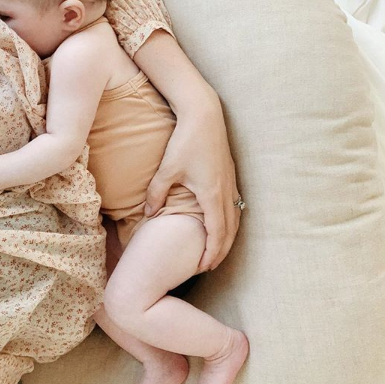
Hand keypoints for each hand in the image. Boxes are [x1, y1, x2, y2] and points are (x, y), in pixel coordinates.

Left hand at [145, 96, 241, 272]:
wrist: (204, 115)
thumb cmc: (186, 141)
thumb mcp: (167, 169)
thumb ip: (157, 193)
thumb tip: (149, 214)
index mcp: (212, 195)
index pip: (216, 234)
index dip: (210, 253)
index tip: (202, 267)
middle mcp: (226, 192)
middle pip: (230, 231)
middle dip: (221, 251)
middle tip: (208, 266)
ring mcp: (231, 183)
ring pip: (235, 219)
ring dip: (227, 237)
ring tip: (216, 250)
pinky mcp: (230, 175)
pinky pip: (235, 206)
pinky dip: (230, 221)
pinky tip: (221, 222)